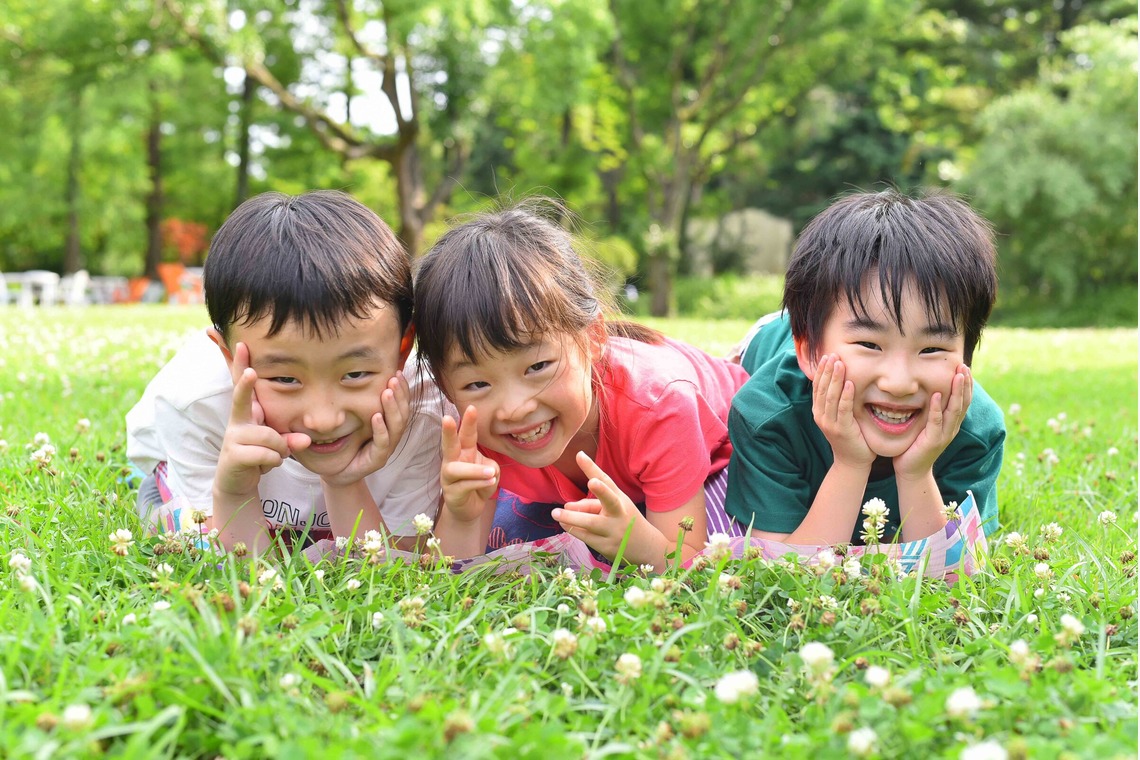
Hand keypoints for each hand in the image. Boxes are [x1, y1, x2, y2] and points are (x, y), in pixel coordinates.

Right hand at [215, 342, 310, 496]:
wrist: (238, 482)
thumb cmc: (260, 455)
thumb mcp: (278, 445)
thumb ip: (291, 440)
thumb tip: (305, 440)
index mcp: (249, 412)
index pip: (244, 384)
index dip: (241, 364)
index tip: (242, 344)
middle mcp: (238, 420)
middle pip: (241, 397)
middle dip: (245, 383)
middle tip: (251, 371)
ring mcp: (234, 436)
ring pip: (270, 437)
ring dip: (279, 450)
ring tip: (272, 456)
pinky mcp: (233, 454)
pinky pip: (267, 454)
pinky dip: (273, 461)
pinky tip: (265, 465)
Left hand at [322, 371, 411, 486]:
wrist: (335, 473)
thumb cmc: (345, 444)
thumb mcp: (352, 420)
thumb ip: (359, 403)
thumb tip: (355, 376)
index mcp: (389, 426)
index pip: (402, 405)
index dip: (402, 389)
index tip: (397, 372)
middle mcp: (391, 436)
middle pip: (403, 413)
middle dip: (400, 394)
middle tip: (394, 378)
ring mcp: (386, 449)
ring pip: (396, 427)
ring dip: (392, 408)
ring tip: (387, 392)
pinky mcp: (377, 461)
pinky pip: (382, 444)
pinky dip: (381, 429)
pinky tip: (376, 416)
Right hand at [439, 405, 498, 523]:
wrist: (470, 509)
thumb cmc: (478, 484)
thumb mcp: (490, 471)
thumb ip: (490, 465)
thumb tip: (489, 470)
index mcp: (463, 452)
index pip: (466, 435)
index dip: (468, 422)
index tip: (471, 407)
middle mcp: (452, 461)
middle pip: (449, 445)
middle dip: (448, 432)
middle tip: (447, 418)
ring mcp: (448, 478)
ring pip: (458, 469)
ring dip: (475, 470)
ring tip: (491, 471)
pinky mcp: (451, 493)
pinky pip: (465, 486)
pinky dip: (480, 483)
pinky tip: (491, 482)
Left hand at [551, 452, 661, 564]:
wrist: (646, 547)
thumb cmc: (624, 520)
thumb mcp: (612, 508)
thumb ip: (589, 504)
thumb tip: (566, 507)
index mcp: (621, 499)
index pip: (606, 480)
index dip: (592, 468)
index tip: (580, 455)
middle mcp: (619, 513)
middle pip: (609, 501)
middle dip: (600, 492)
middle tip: (588, 485)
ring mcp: (614, 531)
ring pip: (590, 523)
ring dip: (572, 518)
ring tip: (556, 513)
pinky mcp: (607, 547)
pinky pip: (586, 537)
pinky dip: (573, 529)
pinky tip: (565, 524)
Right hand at [812, 354, 874, 468]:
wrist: (852, 462)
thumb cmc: (849, 437)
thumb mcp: (838, 417)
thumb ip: (837, 402)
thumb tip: (841, 381)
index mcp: (818, 412)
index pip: (817, 387)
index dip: (821, 371)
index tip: (826, 356)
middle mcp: (820, 416)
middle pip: (822, 389)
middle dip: (827, 370)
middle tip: (833, 354)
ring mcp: (830, 423)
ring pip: (831, 397)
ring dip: (836, 379)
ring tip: (840, 363)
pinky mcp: (842, 429)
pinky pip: (843, 409)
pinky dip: (846, 395)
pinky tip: (851, 383)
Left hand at [895, 363, 972, 479]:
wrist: (912, 470)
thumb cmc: (916, 444)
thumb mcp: (927, 424)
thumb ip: (931, 410)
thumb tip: (928, 389)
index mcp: (952, 422)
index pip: (963, 400)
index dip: (966, 384)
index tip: (964, 367)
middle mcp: (952, 427)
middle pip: (963, 402)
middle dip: (965, 383)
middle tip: (964, 366)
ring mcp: (944, 434)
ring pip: (954, 410)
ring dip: (956, 392)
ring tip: (957, 376)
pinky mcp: (933, 441)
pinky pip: (936, 422)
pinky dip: (936, 408)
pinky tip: (935, 395)